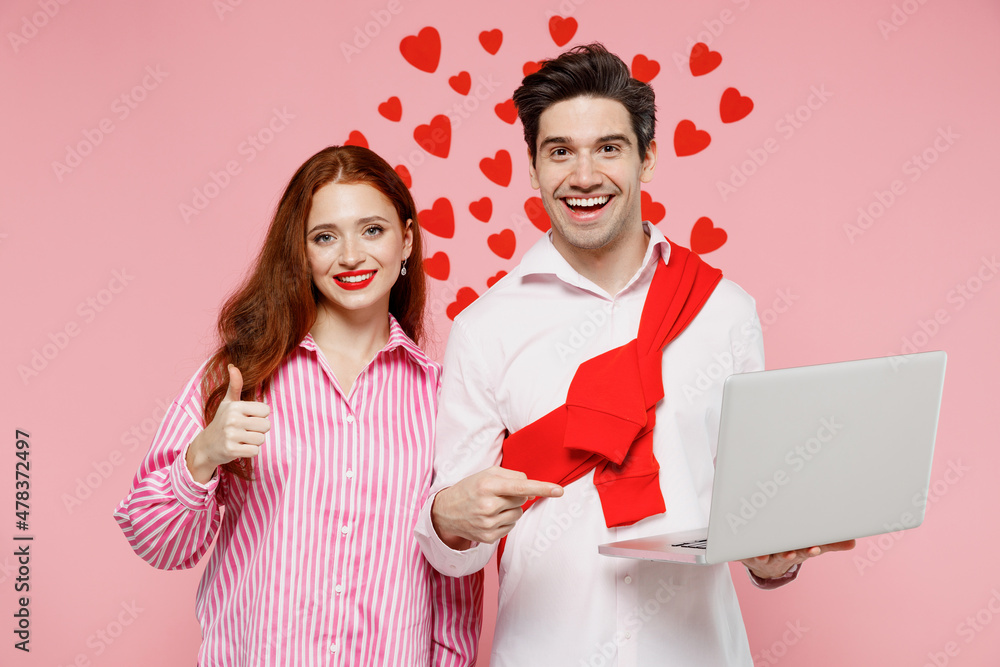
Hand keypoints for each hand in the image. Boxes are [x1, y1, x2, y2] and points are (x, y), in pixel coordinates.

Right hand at [186, 364, 270, 482]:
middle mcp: (232, 419)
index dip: (260, 416)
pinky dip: (250, 452)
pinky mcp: (231, 450)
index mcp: (235, 406)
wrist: (206, 446)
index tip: (247, 418)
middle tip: (245, 430)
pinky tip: (239, 448)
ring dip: (254, 441)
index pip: (266, 410)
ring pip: (261, 439)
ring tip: (242, 439)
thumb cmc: (222, 421)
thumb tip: (232, 366)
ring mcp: (231, 435)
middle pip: (266, 426)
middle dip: (259, 430)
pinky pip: (255, 451)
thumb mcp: (228, 403)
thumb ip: (235, 385)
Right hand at [431, 466, 563, 549]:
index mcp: (488, 486)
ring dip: (511, 509)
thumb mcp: (487, 474)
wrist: (445, 511)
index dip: (541, 488)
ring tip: (492, 506)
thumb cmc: (470, 488)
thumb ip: (512, 476)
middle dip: (516, 495)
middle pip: (522, 499)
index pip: (520, 487)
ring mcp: (488, 523)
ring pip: (518, 514)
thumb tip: (530, 489)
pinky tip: (490, 517)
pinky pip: (511, 526)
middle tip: (498, 494)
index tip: (559, 490)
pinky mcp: (488, 537)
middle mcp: (488, 505)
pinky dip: (505, 520)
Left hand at [741, 539, 855, 579]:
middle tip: (791, 552)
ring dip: (766, 554)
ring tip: (764, 553)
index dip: (809, 551)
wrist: (764, 563)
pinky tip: (741, 548)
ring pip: (765, 555)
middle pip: (785, 555)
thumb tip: (853, 541)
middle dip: (789, 554)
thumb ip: (829, 543)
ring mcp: (764, 554)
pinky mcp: (747, 553)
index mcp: (796, 552)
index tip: (813, 548)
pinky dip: (743, 551)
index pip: (805, 552)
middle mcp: (780, 555)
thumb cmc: (789, 550)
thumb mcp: (809, 547)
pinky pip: (744, 552)